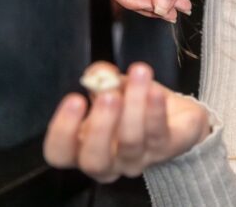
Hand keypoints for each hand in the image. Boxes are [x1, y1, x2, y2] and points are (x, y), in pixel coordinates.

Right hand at [43, 63, 208, 181]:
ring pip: (131, 141)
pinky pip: (159, 133)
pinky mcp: (168, 150)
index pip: (60, 153)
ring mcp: (138, 160)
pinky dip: (155, 110)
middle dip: (100, 126)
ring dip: (134, 105)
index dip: (63, 131)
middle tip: (108, 95)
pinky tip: (155, 91)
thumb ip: (99, 79)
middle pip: (94, 160)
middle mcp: (109, 163)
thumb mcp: (111, 88)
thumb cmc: (132, 105)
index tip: (75, 99)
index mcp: (83, 150)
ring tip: (138, 75)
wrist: (175, 114)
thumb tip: (99, 73)